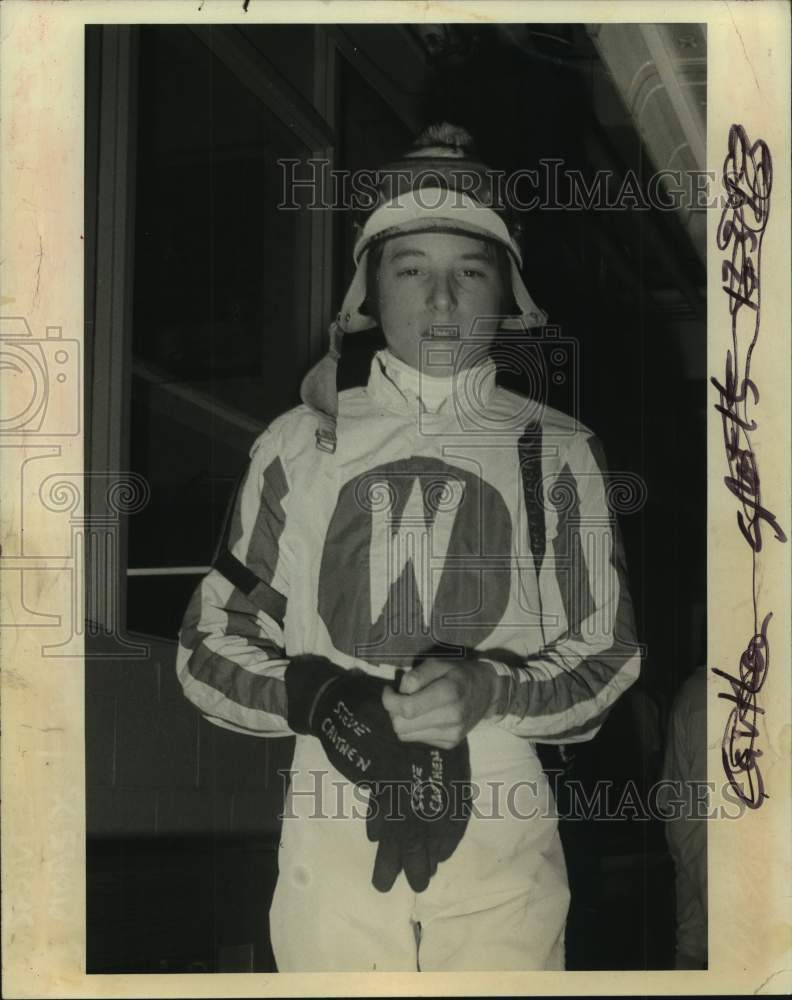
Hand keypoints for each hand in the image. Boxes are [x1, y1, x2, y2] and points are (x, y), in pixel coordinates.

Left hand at [381, 656, 496, 748]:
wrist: (487, 691)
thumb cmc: (458, 673)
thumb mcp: (438, 664)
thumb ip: (416, 676)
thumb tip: (400, 692)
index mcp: (449, 692)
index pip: (407, 708)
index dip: (389, 700)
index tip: (389, 690)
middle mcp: (452, 717)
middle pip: (401, 726)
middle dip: (393, 711)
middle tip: (400, 698)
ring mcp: (452, 734)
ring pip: (406, 735)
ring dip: (403, 721)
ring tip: (412, 707)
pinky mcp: (450, 743)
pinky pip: (418, 740)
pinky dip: (415, 728)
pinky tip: (425, 716)